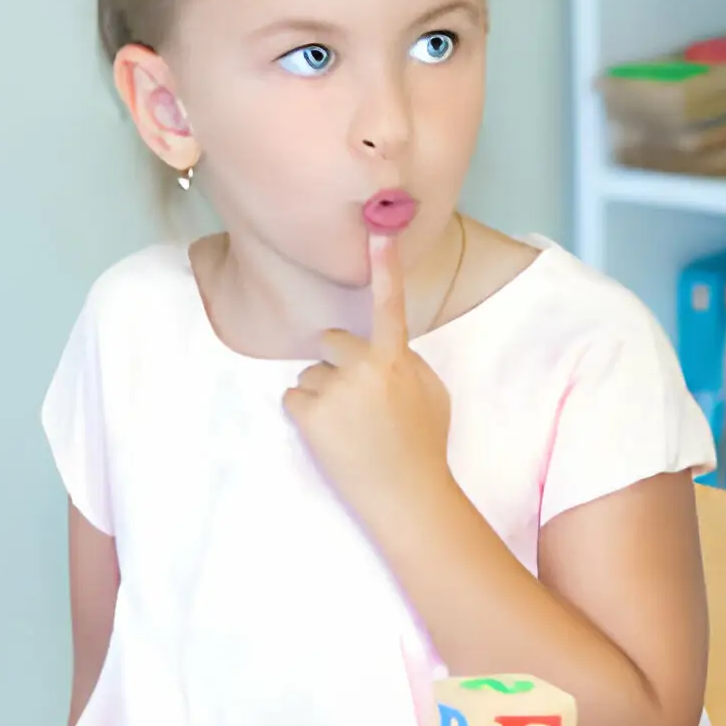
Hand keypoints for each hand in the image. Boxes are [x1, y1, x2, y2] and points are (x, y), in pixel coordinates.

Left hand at [284, 233, 453, 515]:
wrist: (407, 497)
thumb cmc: (423, 446)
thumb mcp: (431, 394)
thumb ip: (405, 362)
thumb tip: (383, 351)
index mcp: (397, 358)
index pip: (389, 303)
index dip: (386, 264)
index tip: (379, 229)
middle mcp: (364, 366)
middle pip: (331, 342)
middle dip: (337, 364)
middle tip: (356, 402)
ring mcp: (335, 390)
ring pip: (311, 375)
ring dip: (323, 396)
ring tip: (349, 429)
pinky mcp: (309, 414)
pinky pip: (294, 400)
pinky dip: (307, 417)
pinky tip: (332, 439)